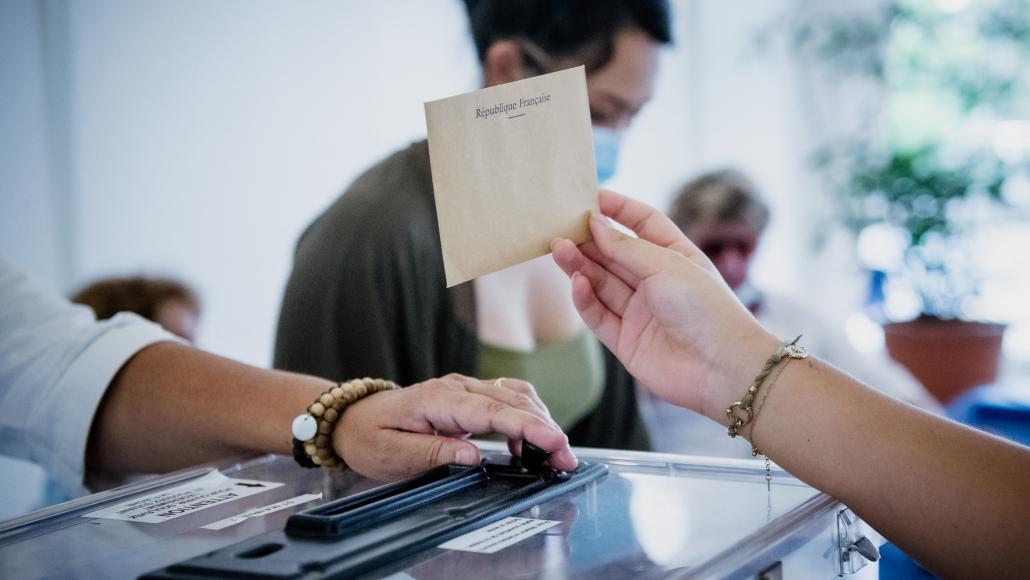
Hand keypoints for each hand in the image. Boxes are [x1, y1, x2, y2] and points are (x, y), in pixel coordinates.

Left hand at [334, 374, 576, 479]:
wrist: (352, 420)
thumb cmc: (369, 437)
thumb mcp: (393, 455)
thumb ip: (434, 453)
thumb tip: (474, 456)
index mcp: (438, 399)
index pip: (494, 411)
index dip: (529, 427)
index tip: (555, 443)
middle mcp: (456, 387)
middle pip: (514, 400)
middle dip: (546, 428)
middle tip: (566, 460)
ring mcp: (464, 389)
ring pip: (516, 396)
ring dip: (541, 421)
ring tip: (555, 454)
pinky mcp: (469, 397)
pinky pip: (507, 399)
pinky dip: (527, 416)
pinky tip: (531, 443)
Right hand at [551, 190, 778, 420]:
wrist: (721, 367)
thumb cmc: (705, 308)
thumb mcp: (666, 264)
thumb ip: (626, 247)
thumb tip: (595, 224)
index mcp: (675, 256)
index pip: (644, 224)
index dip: (619, 209)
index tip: (591, 197)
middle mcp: (656, 282)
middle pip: (615, 254)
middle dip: (589, 240)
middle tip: (561, 227)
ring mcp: (640, 312)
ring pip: (601, 283)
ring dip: (580, 266)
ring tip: (558, 249)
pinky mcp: (626, 340)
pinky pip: (599, 315)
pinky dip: (585, 299)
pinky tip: (577, 283)